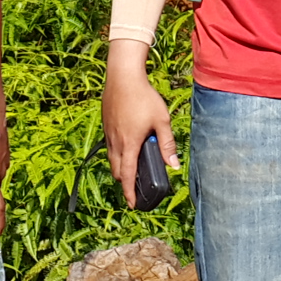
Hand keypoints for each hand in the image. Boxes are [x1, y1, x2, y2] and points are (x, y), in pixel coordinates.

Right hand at [102, 43, 178, 201]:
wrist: (123, 77)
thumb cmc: (144, 97)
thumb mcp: (161, 120)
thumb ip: (168, 144)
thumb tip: (174, 165)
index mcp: (130, 144)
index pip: (128, 176)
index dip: (130, 193)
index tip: (133, 204)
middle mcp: (116, 142)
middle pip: (117, 171)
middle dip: (125, 182)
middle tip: (135, 188)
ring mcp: (109, 134)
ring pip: (111, 159)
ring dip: (120, 168)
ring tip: (131, 170)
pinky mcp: (106, 125)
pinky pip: (110, 147)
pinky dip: (116, 154)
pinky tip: (126, 147)